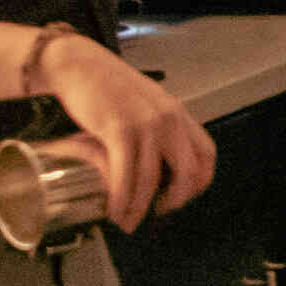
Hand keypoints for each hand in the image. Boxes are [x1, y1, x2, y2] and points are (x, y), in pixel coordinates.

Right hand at [37, 26, 217, 227]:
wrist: (78, 64)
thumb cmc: (107, 87)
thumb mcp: (145, 104)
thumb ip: (157, 128)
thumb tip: (158, 164)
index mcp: (178, 113)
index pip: (207, 155)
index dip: (198, 184)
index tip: (178, 197)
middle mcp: (169, 118)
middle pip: (188, 173)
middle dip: (173, 202)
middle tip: (154, 214)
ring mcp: (146, 123)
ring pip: (152, 180)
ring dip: (139, 207)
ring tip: (126, 221)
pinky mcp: (119, 129)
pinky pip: (126, 175)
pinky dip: (121, 198)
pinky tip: (113, 209)